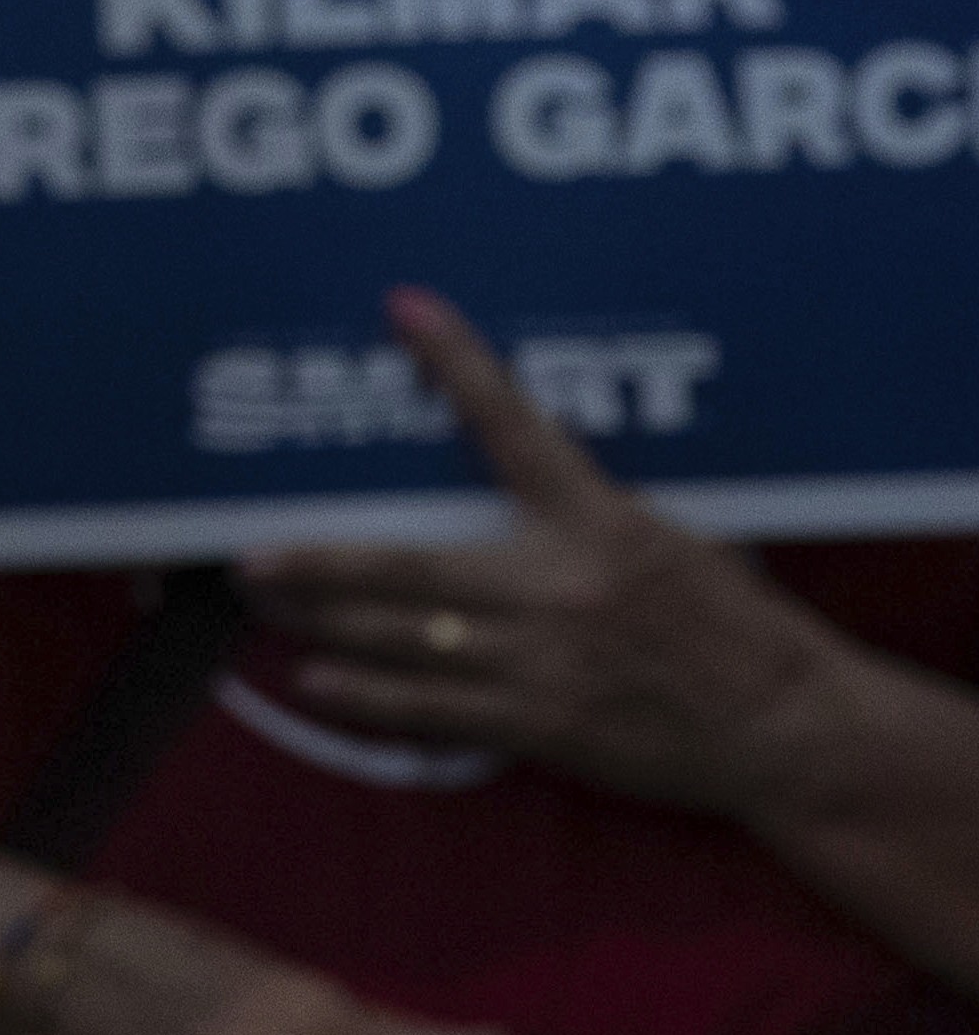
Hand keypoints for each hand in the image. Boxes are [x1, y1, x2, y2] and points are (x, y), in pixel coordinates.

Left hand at [243, 287, 848, 814]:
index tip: (405, 308)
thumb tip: (507, 462)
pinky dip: (368, 697)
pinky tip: (316, 683)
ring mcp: (542, 661)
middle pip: (410, 566)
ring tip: (263, 604)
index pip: (516, 425)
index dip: (459, 364)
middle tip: (248, 552)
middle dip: (320, 563)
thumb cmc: (727, 622)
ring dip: (324, 624)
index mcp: (596, 522)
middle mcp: (556, 587)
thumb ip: (581, 506)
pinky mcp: (542, 724)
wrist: (785, 726)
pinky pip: (435, 710)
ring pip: (404, 639)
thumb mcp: (662, 537)